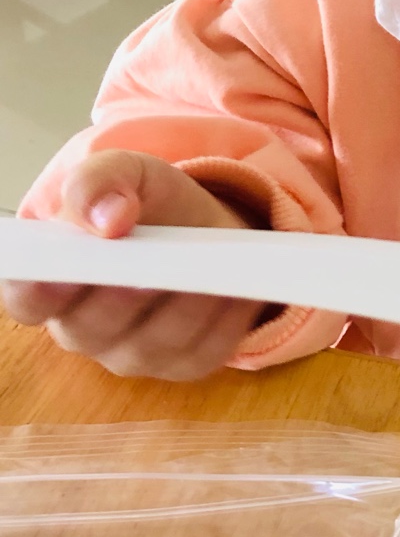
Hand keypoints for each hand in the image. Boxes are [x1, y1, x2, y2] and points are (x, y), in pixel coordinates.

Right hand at [1, 150, 266, 380]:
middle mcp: (83, 328)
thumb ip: (100, 182)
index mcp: (51, 282)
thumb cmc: (151, 206)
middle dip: (120, 298)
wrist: (205, 226)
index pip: (27, 299)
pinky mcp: (182, 363)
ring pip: (149, 344)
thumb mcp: (126, 173)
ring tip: (207, 270)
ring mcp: (132, 353)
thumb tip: (107, 218)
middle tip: (147, 271)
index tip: (64, 267)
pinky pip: (200, 354)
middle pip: (89, 328)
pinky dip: (221, 321)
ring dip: (181, 306)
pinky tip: (235, 290)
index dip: (38, 288)